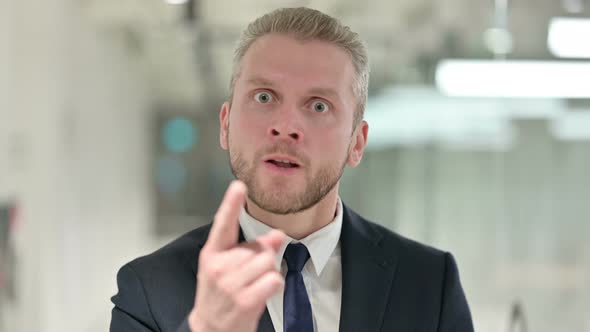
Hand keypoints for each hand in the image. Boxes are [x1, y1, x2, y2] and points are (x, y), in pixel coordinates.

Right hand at [188, 181, 284, 331]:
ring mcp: (230, 285)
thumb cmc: (222, 295)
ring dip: (269, 273)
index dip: (231, 204)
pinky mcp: (244, 301)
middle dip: (262, 260)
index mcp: (212, 254)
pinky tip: (262, 294)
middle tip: (248, 278)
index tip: (239, 185)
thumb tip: (278, 234)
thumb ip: (253, 249)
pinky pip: (274, 279)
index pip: (223, 224)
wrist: (210, 330)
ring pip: (268, 262)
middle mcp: (218, 267)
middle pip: (259, 248)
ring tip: (254, 287)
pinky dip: (275, 286)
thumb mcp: (229, 269)